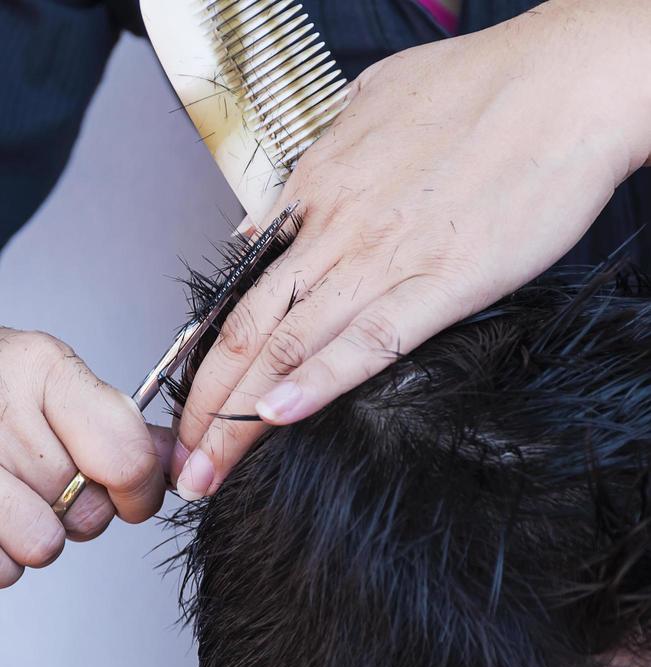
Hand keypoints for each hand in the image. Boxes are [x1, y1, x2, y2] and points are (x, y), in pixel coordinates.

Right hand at [0, 327, 172, 587]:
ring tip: (14, 498)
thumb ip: (117, 422)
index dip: (141, 491)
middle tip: (48, 482)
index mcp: (42, 370)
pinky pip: (2, 569)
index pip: (128, 459)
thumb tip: (177, 459)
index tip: (134, 495)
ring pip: (42, 546)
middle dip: (79, 509)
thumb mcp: (52, 381)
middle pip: (89, 510)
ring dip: (36, 535)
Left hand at [174, 0, 650, 498]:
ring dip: (238, 417)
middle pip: (246, 333)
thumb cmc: (479, 90)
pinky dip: (318, 381)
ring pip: (287, 347)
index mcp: (316, 191)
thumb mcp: (368, 109)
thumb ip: (311, 172)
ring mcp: (384, 257)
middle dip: (202, 409)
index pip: (240, 293)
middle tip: (181, 462)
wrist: (566, 83)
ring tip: (209, 469)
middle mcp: (335, 229)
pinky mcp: (443, 281)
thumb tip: (265, 222)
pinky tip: (280, 416)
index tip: (188, 406)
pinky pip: (368, 341)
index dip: (203, 360)